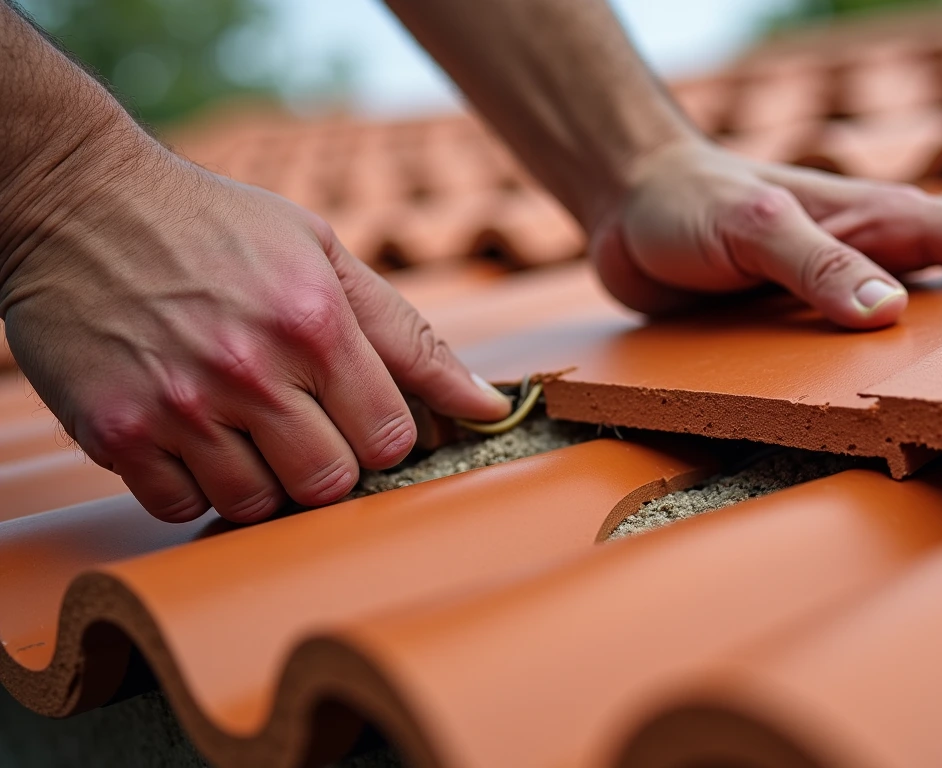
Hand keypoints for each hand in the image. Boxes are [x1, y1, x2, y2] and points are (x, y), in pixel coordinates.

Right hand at [0, 130, 510, 523]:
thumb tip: (488, 404)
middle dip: (331, 462)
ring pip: (258, 504)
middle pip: (330, 482)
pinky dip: (197, 484)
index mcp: (313, 321)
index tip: (363, 417)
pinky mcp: (116, 432)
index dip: (385, 436)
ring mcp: (178, 406)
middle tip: (303, 421)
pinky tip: (194, 433)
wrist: (77, 201)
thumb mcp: (323, 254)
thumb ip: (407, 337)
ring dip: (263, 476)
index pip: (390, 437)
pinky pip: (184, 506)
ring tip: (245, 421)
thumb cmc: (217, 226)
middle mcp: (249, 369)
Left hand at [590, 140, 941, 327]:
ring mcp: (830, 271)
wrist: (628, 205)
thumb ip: (816, 265)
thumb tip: (892, 311)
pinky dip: (902, 313)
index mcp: (860, 220)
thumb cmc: (688, 206)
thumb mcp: (750, 228)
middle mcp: (857, 245)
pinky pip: (862, 312)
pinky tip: (910, 326)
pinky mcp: (796, 302)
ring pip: (917, 270)